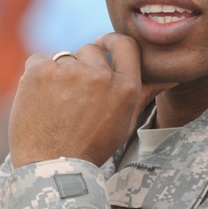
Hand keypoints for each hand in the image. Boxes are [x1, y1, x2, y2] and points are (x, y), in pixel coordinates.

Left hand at [8, 33, 174, 168]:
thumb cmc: (90, 147)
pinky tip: (39, 99)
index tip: (102, 44)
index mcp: (125, 87)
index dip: (111, 41)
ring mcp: (68, 71)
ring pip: (63, 56)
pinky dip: (36, 75)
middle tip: (73, 96)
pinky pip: (38, 60)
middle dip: (82, 65)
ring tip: (55, 103)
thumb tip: (171, 77)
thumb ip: (144, 93)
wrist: (50, 166)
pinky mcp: (40, 70)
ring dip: (59, 73)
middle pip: (90, 49)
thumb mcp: (124, 123)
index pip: (125, 44)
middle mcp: (99, 75)